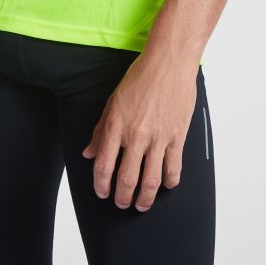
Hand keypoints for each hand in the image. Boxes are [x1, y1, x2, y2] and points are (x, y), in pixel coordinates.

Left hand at [81, 51, 197, 211]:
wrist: (169, 61)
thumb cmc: (141, 76)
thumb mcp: (113, 100)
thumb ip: (100, 129)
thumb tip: (88, 152)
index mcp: (116, 125)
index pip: (103, 165)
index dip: (100, 185)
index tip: (102, 192)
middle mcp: (135, 135)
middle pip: (126, 180)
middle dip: (122, 199)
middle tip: (122, 203)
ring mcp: (158, 137)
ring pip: (150, 181)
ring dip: (144, 199)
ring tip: (141, 204)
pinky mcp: (177, 136)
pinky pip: (173, 169)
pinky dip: (169, 182)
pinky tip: (165, 184)